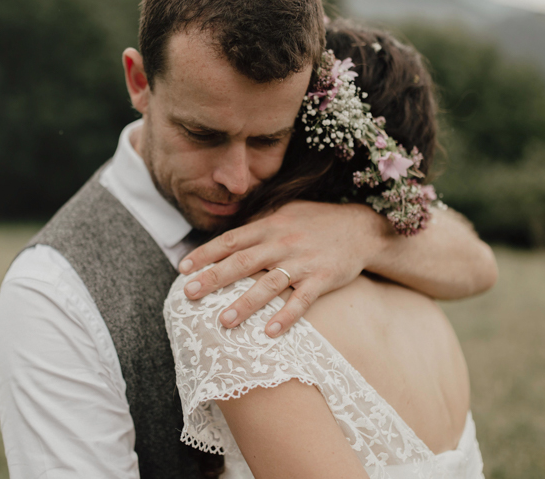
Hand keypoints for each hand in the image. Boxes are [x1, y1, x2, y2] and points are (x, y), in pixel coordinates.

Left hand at [178, 201, 388, 336]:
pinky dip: (287, 316)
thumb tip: (228, 237)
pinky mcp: (323, 279)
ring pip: (269, 284)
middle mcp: (282, 243)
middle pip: (242, 261)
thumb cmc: (318, 221)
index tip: (183, 268)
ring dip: (245, 303)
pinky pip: (302, 300)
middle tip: (189, 294)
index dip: (205, 253)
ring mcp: (303, 262)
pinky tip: (270, 332)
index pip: (231, 240)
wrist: (362, 229)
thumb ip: (258, 224)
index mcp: (270, 226)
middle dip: (214, 278)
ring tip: (223, 321)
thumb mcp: (286, 212)